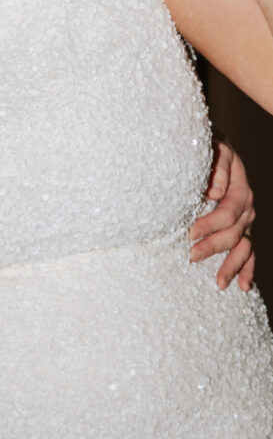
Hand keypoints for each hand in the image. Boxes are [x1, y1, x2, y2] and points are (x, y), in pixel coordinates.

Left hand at [189, 139, 254, 289]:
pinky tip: (243, 287)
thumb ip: (217, 169)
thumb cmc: (211, 152)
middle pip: (232, 233)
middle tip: (192, 256)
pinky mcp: (241, 231)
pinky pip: (248, 253)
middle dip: (212, 247)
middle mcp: (246, 210)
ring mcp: (245, 223)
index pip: (227, 213)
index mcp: (240, 191)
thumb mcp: (216, 151)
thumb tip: (215, 193)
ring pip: (243, 249)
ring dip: (231, 266)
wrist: (216, 154)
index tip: (190, 234)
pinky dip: (247, 270)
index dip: (209, 224)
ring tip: (219, 283)